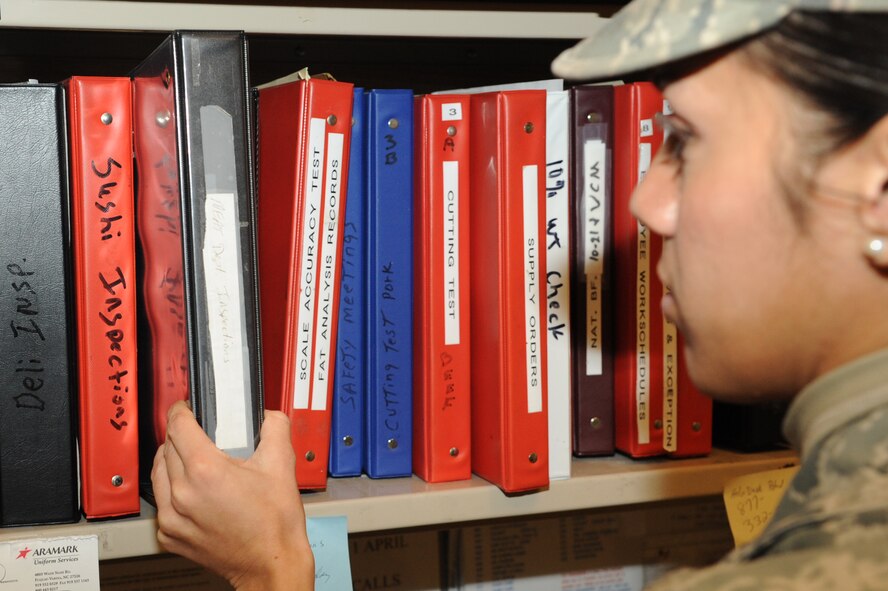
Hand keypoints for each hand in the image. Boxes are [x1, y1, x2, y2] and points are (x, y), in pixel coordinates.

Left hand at [151, 401, 314, 589]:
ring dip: (172, 460)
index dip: (182, 410)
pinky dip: (172, 490)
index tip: (187, 407)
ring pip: (158, 473)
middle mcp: (182, 494)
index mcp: (206, 471)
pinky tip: (193, 490)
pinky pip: (161, 502)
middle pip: (167, 446)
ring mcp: (172, 517)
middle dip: (182, 435)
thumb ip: (275, 428)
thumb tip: (268, 415)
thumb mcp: (281, 465)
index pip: (178, 426)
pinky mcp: (170, 535)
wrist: (270, 563)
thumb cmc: (274, 524)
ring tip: (194, 460)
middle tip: (201, 434)